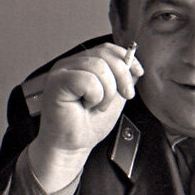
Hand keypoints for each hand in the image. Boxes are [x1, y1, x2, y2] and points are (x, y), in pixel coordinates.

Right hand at [28, 43, 143, 192]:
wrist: (73, 146)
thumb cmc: (88, 124)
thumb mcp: (114, 97)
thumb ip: (122, 79)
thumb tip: (133, 64)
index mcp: (82, 64)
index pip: (107, 49)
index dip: (126, 59)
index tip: (138, 73)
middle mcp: (70, 64)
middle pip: (106, 56)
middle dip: (121, 78)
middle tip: (120, 98)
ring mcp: (61, 71)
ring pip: (99, 68)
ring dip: (107, 93)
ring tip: (97, 106)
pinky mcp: (56, 82)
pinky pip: (88, 80)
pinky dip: (95, 96)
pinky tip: (86, 106)